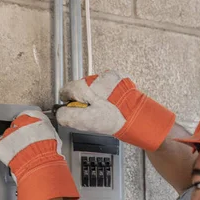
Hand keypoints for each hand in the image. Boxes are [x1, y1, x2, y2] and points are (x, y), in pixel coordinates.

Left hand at [0, 110, 78, 199]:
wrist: (40, 164)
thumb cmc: (50, 154)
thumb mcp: (54, 138)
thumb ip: (46, 133)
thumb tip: (46, 135)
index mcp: (35, 119)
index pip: (29, 115)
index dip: (28, 123)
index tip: (28, 127)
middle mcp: (20, 123)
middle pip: (16, 124)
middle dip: (19, 133)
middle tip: (23, 143)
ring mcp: (9, 134)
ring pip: (7, 135)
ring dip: (11, 142)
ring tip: (19, 153)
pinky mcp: (1, 145)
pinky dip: (3, 152)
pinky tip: (10, 157)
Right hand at [57, 70, 174, 151]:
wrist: (139, 118)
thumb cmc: (116, 119)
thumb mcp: (86, 121)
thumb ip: (67, 116)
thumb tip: (60, 113)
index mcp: (87, 85)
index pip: (67, 89)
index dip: (68, 102)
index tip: (72, 110)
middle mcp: (98, 77)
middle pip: (81, 88)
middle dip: (83, 101)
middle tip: (91, 114)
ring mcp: (110, 78)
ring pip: (94, 88)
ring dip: (95, 99)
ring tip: (103, 112)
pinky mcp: (120, 81)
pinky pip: (106, 88)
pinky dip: (106, 97)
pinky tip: (110, 107)